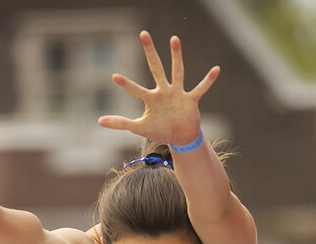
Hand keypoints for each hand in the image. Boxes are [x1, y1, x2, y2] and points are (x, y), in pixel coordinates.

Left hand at [99, 32, 217, 146]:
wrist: (181, 137)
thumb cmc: (160, 130)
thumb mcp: (139, 128)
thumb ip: (121, 123)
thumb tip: (99, 120)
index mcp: (151, 98)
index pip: (136, 90)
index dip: (126, 84)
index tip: (114, 77)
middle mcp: (164, 91)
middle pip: (156, 68)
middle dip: (150, 52)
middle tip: (143, 33)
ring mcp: (178, 94)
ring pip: (177, 71)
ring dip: (176, 56)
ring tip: (174, 39)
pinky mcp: (191, 100)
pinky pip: (200, 88)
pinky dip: (208, 80)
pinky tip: (216, 69)